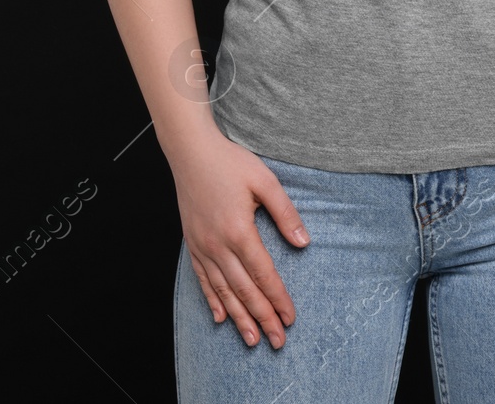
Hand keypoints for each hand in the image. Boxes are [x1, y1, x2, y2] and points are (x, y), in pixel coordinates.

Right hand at [168, 130, 310, 347]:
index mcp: (239, 230)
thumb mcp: (265, 181)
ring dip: (239, 318)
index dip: (278, 298)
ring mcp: (202, 246)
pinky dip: (212, 300)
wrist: (191, 152)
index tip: (290, 318)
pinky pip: (203, 279)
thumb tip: (303, 243)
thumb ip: (285, 213)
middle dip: (263, 318)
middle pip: (244, 290)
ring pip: (223, 291)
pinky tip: (220, 318)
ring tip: (252, 339)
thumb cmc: (230, 163)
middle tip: (277, 341)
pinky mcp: (192, 244)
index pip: (263, 274)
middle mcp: (218, 244)